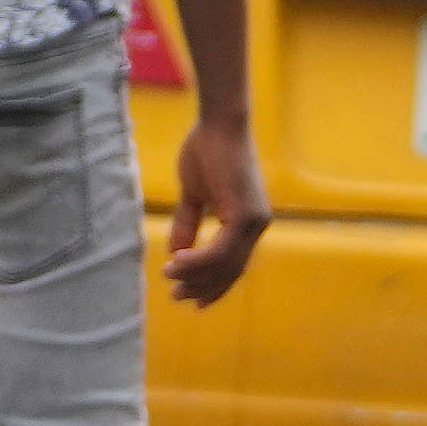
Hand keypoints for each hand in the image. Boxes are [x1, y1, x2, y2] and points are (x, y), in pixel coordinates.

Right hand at [163, 115, 269, 306]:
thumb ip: (188, 224)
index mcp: (248, 221)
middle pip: (231, 271)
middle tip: (177, 297)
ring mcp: (253, 221)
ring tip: (170, 278)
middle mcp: (256, 225)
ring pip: (224, 264)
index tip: (194, 301)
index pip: (234, 264)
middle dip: (203, 287)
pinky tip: (177, 262)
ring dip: (195, 275)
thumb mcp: (193, 195)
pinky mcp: (244, 215)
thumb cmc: (206, 151)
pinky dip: (198, 260)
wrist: (218, 124)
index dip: (214, 285)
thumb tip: (176, 253)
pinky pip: (219, 250)